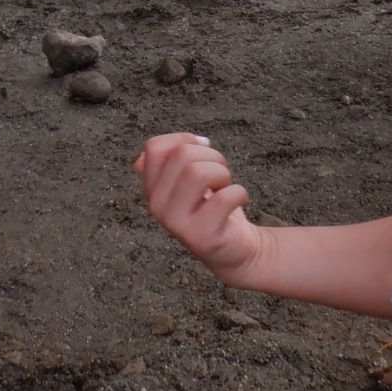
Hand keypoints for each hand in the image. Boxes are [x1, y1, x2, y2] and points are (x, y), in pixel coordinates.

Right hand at [133, 134, 269, 285]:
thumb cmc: (213, 209)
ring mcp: (176, 223)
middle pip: (181, 155)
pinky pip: (223, 198)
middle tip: (220, 175)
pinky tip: (238, 201)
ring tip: (225, 187)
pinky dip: (239, 193)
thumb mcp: (187, 182)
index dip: (184, 139)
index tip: (203, 150)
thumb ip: (170, 163)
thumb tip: (158, 151)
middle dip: (211, 156)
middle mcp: (157, 206)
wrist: (235, 250)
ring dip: (223, 173)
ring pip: (198, 173)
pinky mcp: (201, 236)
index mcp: (152, 189)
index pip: (154, 147)